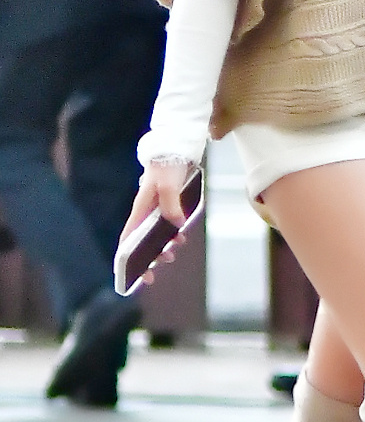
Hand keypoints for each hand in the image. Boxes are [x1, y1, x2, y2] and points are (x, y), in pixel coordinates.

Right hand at [119, 162, 190, 280]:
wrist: (177, 147)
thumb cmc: (167, 164)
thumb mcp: (168, 185)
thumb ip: (171, 205)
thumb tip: (177, 226)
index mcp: (140, 208)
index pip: (128, 237)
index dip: (127, 257)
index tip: (133, 274)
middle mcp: (146, 211)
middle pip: (142, 241)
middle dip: (149, 256)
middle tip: (158, 267)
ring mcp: (158, 208)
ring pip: (156, 234)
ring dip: (163, 246)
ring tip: (173, 252)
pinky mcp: (169, 204)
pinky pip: (168, 224)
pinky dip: (173, 233)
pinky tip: (181, 236)